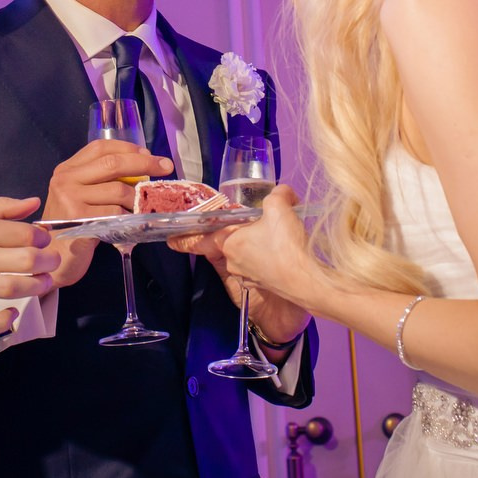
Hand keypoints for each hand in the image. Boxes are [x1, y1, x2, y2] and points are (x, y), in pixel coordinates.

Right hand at [0, 196, 59, 333]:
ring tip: (43, 283)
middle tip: (52, 263)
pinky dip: (2, 321)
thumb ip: (2, 207)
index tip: (44, 242)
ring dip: (36, 287)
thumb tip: (34, 202)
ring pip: (12, 288)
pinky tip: (11, 313)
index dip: (42, 238)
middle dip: (47, 262)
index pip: (24, 234)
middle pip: (25, 260)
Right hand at [38, 138, 171, 287]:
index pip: (100, 147)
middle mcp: (65, 180)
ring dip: (137, 198)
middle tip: (166, 167)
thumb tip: (144, 165)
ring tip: (144, 205)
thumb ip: (103, 179)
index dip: (128, 148)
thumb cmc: (75, 225)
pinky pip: (115, 212)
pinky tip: (134, 220)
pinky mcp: (79, 220)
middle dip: (144, 163)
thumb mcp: (83, 195)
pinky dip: (130, 215)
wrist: (54, 257)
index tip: (150, 153)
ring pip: (118, 190)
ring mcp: (70, 200)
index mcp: (67, 169)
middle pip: (112, 164)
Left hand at [170, 190, 312, 346]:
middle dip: (237, 231)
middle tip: (252, 220)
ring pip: (244, 254)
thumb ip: (278, 196)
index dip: (183, 238)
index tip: (170, 239)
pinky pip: (259, 265)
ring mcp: (248, 275)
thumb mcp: (280, 210)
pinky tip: (284, 249)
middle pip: (227, 242)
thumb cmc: (286, 247)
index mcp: (229, 242)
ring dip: (254, 244)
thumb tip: (284, 192)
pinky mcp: (264, 284)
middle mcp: (233, 260)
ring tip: (275, 232)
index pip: (199, 239)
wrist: (307, 284)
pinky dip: (268, 256)